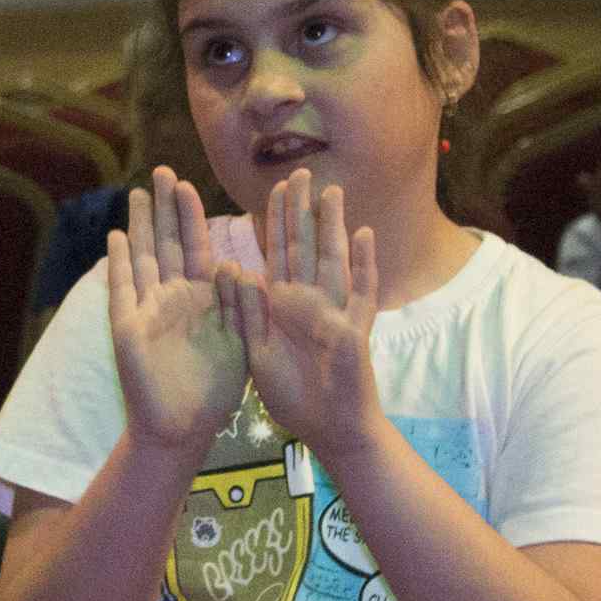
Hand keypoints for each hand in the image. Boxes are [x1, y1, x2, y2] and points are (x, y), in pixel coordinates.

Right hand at [103, 165, 251, 454]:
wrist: (184, 428)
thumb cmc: (215, 390)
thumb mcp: (239, 340)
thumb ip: (237, 302)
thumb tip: (230, 262)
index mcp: (202, 298)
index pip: (194, 246)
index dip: (191, 216)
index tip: (188, 183)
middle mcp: (172, 297)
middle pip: (165, 243)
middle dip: (164, 208)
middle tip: (161, 171)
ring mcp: (147, 309)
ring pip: (142, 257)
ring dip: (140, 226)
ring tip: (137, 192)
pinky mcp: (128, 327)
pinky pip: (123, 289)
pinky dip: (120, 262)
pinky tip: (118, 236)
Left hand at [229, 169, 383, 456]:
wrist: (328, 428)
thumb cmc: (293, 395)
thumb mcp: (255, 352)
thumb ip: (246, 312)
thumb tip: (234, 267)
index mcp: (281, 305)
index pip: (277, 254)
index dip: (275, 223)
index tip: (272, 189)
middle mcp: (309, 301)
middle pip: (306, 247)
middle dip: (302, 212)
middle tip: (300, 172)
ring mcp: (335, 311)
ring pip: (334, 260)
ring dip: (334, 226)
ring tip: (332, 191)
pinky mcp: (354, 329)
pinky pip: (361, 293)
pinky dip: (365, 265)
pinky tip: (365, 235)